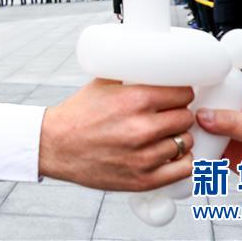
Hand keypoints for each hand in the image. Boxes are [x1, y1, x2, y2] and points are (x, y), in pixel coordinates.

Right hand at [39, 79, 194, 190]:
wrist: (55, 146)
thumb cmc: (77, 115)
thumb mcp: (101, 83)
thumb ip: (129, 73)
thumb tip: (150, 63)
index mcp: (135, 100)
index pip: (183, 93)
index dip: (181, 93)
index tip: (176, 96)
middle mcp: (142, 128)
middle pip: (186, 117)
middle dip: (178, 114)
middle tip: (167, 115)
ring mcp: (144, 156)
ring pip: (185, 142)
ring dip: (178, 137)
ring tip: (163, 134)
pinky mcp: (143, 179)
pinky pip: (183, 169)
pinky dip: (180, 161)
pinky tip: (169, 154)